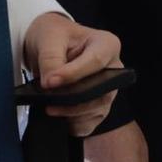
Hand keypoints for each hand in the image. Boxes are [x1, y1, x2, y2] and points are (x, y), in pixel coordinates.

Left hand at [22, 12, 124, 135]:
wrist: (49, 46)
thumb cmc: (54, 36)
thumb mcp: (49, 38)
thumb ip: (50, 59)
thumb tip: (50, 85)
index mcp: (107, 44)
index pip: (95, 62)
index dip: (72, 74)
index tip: (49, 82)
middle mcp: (114, 69)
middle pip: (101, 92)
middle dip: (73, 100)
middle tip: (48, 102)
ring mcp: (108, 91)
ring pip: (96, 110)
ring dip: (71, 114)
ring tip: (49, 107)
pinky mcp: (98, 108)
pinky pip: (90, 124)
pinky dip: (73, 124)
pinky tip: (59, 116)